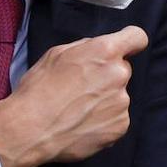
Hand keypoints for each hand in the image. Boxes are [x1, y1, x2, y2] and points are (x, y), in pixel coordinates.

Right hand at [0, 25, 148, 166]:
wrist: (29, 129)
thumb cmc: (38, 88)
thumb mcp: (56, 54)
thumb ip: (85, 47)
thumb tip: (97, 49)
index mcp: (104, 51)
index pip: (137, 38)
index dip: (131, 43)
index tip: (124, 50)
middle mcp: (119, 75)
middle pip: (122, 70)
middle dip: (107, 76)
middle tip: (82, 88)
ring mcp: (122, 103)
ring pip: (118, 96)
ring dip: (104, 101)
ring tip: (77, 110)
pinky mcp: (120, 127)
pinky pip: (116, 119)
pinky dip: (103, 122)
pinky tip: (82, 124)